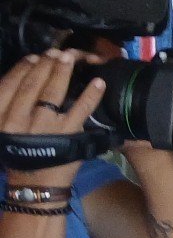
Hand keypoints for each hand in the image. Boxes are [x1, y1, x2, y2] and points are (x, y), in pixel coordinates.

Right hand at [0, 51, 105, 186]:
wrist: (34, 184)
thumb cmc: (19, 155)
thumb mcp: (4, 131)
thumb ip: (9, 109)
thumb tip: (25, 80)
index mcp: (1, 117)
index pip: (9, 85)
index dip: (22, 68)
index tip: (33, 58)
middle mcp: (19, 119)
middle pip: (32, 84)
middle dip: (45, 64)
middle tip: (56, 53)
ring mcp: (45, 125)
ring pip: (53, 91)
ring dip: (63, 71)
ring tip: (71, 58)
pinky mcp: (67, 133)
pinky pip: (81, 108)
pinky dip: (90, 94)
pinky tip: (98, 83)